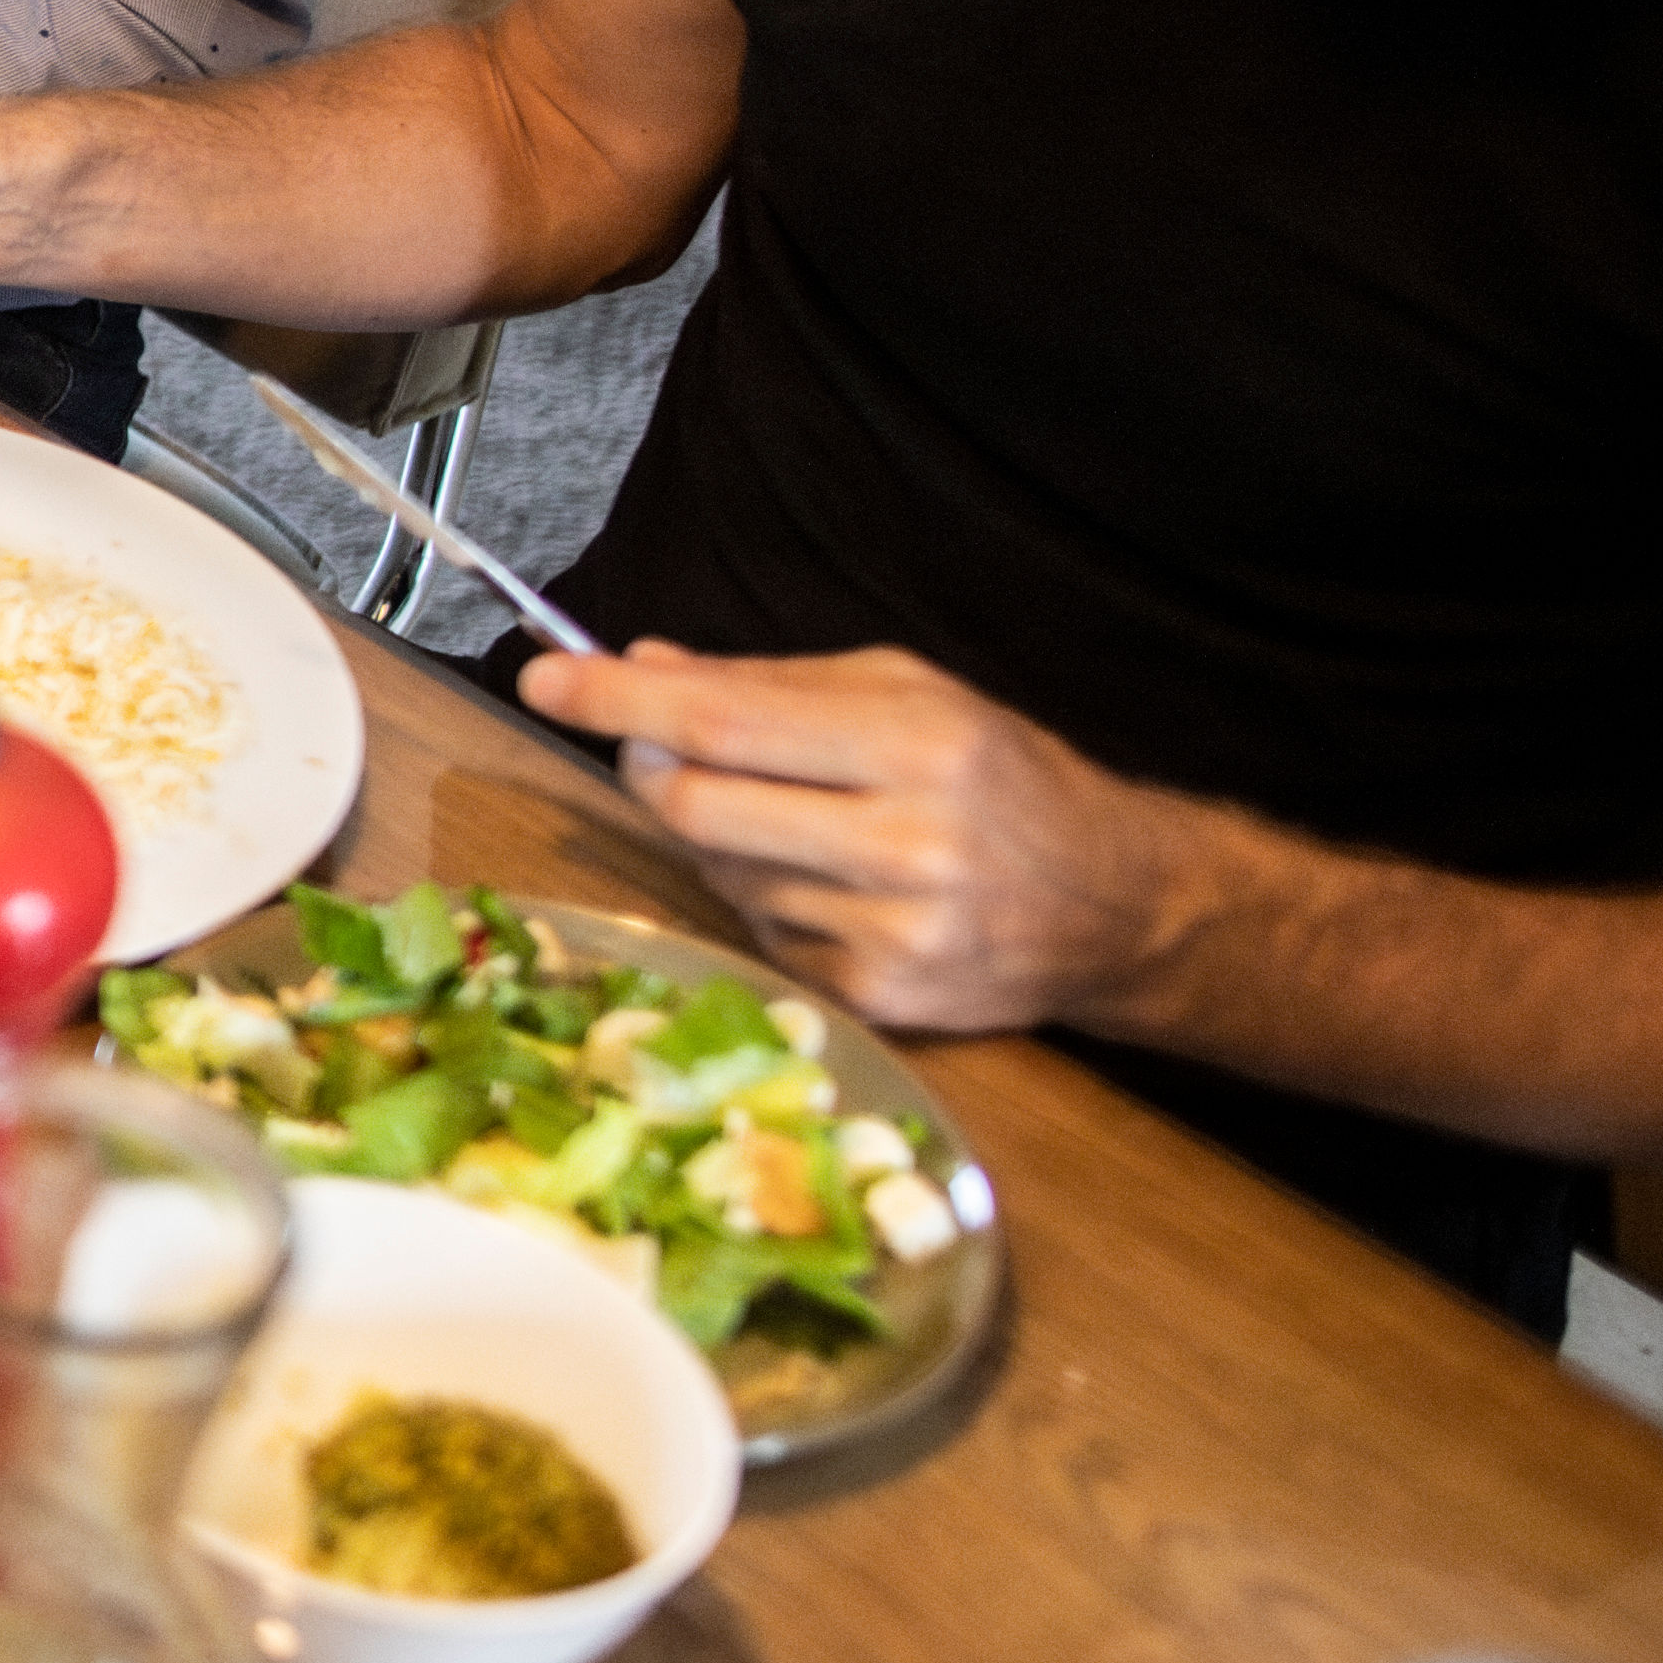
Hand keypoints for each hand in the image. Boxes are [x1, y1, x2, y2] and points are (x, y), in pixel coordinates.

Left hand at [512, 642, 1209, 1031]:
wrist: (1117, 907)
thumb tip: (644, 665)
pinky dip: (764, 900)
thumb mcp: (909, 694)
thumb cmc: (1004, 780)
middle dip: (649, 767)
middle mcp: (906, 842)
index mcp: (918, 743)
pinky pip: (761, 935)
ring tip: (790, 814)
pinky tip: (826, 881)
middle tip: (652, 743)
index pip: (725, 722)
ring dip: (716, 835)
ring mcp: (892, 931)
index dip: (619, 701)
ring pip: (720, 872)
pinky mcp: (879, 997)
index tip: (545, 678)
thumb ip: (770, 682)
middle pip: (698, 806)